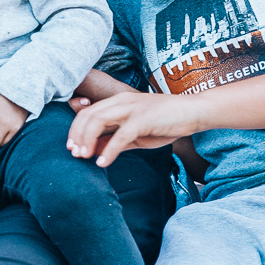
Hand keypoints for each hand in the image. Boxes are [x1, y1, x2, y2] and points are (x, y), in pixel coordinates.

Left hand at [67, 90, 191, 166]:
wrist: (193, 112)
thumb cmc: (165, 122)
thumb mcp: (136, 134)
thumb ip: (115, 140)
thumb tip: (95, 151)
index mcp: (118, 102)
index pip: (88, 112)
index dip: (76, 129)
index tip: (72, 147)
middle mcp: (121, 101)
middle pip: (88, 115)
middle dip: (77, 135)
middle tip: (75, 154)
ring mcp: (132, 108)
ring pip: (98, 121)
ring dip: (87, 140)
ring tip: (84, 157)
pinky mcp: (143, 119)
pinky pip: (120, 136)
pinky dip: (109, 151)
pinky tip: (103, 163)